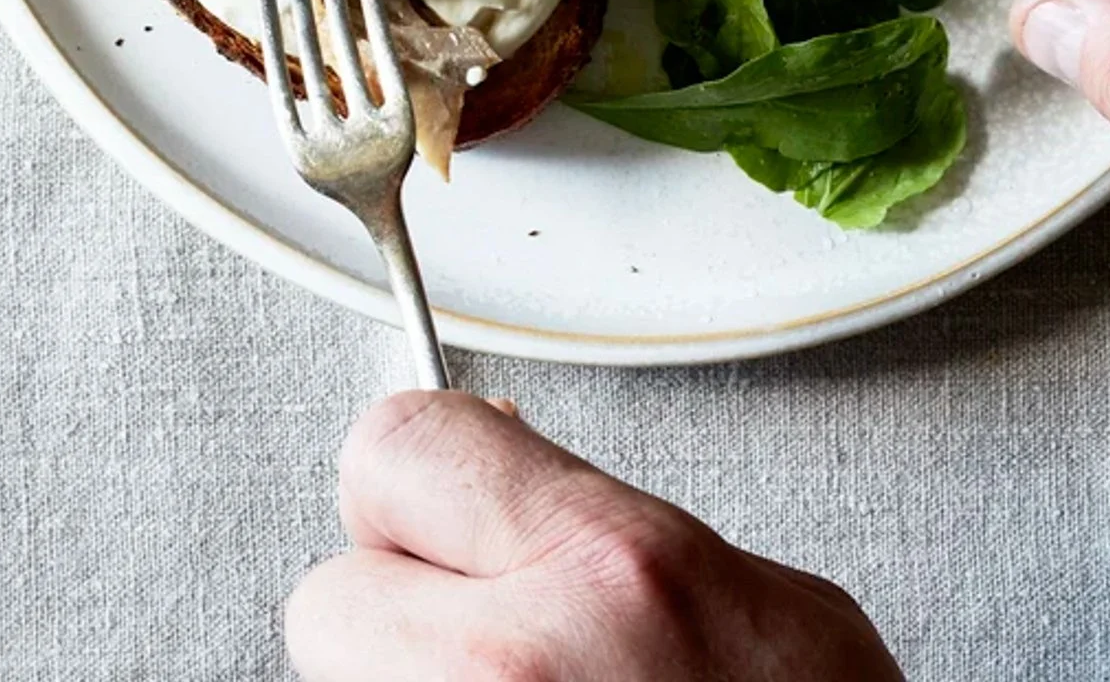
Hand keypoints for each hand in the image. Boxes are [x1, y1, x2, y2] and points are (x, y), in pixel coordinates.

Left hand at [287, 390, 902, 680]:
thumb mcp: (778, 610)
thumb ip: (620, 526)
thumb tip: (511, 471)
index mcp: (609, 575)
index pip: (398, 450)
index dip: (421, 476)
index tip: (448, 499)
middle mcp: (513, 681)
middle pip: (331, 599)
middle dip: (399, 614)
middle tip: (491, 639)